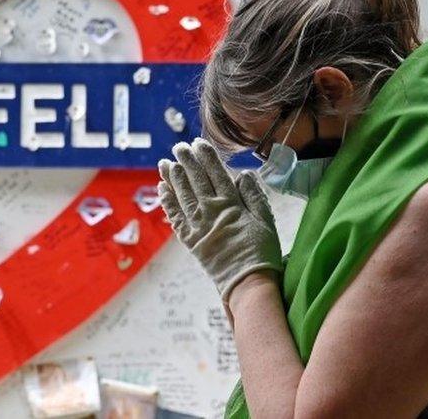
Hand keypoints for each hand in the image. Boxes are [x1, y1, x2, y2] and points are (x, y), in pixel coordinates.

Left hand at [157, 138, 282, 304]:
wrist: (247, 283)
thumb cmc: (261, 252)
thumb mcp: (266, 221)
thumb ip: (254, 195)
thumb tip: (244, 173)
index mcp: (230, 204)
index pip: (215, 173)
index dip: (206, 156)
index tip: (198, 143)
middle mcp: (210, 211)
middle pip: (195, 180)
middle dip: (186, 161)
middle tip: (178, 147)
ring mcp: (197, 225)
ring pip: (182, 195)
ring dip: (172, 177)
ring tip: (165, 162)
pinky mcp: (189, 240)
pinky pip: (174, 216)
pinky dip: (167, 201)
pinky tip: (162, 189)